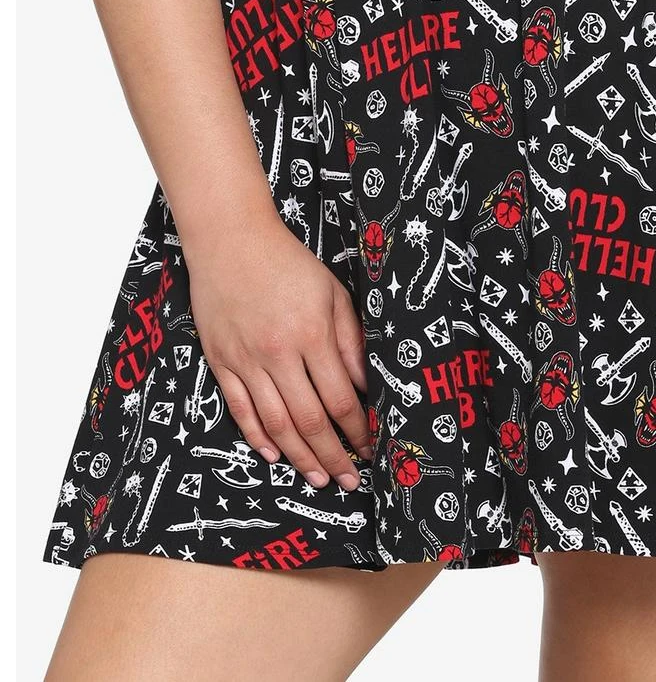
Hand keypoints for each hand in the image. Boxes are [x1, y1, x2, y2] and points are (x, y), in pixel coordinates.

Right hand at [186, 209, 372, 490]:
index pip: (341, 398)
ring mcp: (246, 361)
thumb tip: (365, 384)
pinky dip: (257, 437)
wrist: (231, 241)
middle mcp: (279, 354)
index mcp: (312, 334)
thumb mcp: (332, 293)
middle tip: (349, 480)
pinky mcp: (221, 362)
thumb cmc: (288, 263)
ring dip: (299, 457)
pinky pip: (240, 409)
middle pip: (309, 420)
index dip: (357, 430)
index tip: (370, 448)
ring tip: (318, 479)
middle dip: (333, 455)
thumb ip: (349, 340)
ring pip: (275, 424)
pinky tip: (275, 455)